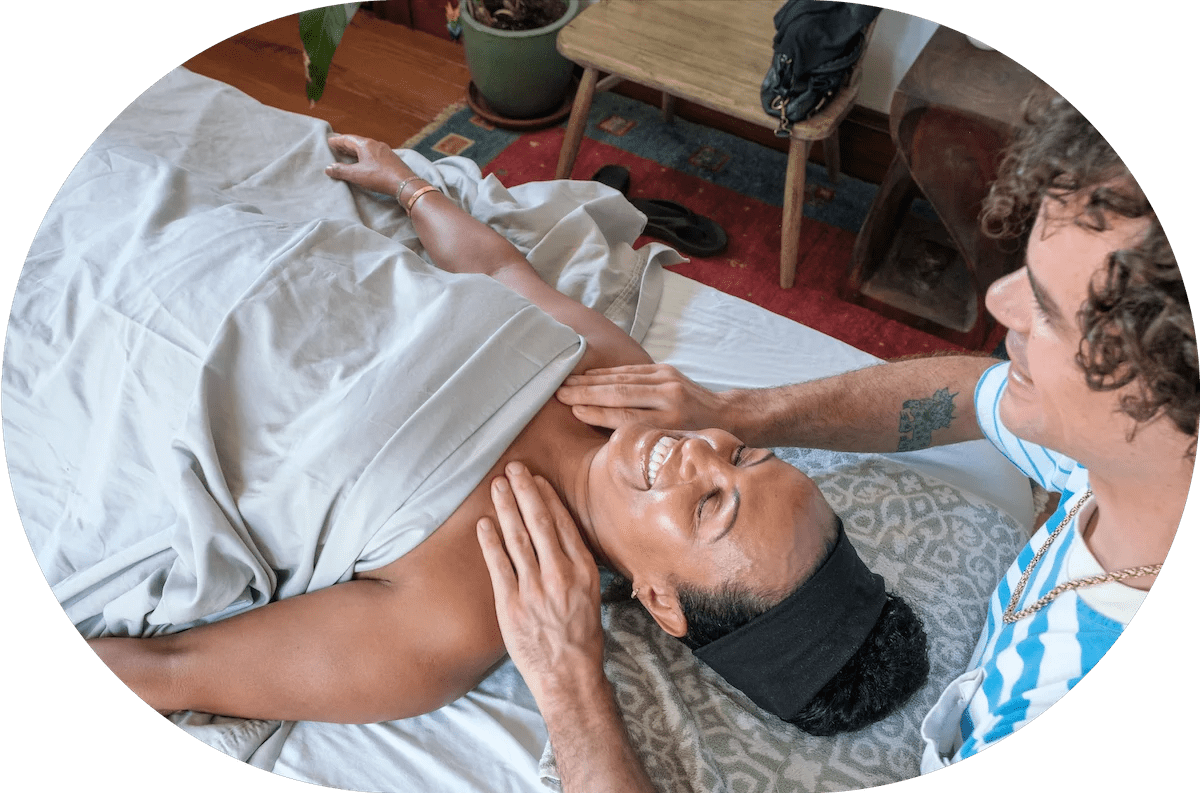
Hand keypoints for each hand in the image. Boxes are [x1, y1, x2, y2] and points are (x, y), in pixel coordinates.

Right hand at [325, 134, 416, 196]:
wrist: (405, 183)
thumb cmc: (380, 177)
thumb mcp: (357, 175)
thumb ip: (341, 171)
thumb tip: (328, 168)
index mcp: (365, 144)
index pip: (347, 139)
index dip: (337, 141)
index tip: (329, 141)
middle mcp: (376, 144)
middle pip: (357, 142)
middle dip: (346, 145)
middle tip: (336, 147)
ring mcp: (385, 150)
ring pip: (367, 148)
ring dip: (356, 150)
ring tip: (348, 154)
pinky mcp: (391, 159)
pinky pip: (374, 153)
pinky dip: (366, 155)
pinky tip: (365, 161)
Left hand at [476, 462, 604, 703]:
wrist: (568, 675)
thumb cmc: (580, 636)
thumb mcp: (591, 595)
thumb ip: (575, 565)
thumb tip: (560, 537)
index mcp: (583, 570)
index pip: (562, 524)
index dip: (547, 498)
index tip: (536, 480)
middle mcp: (560, 575)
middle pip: (539, 522)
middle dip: (525, 491)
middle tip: (513, 468)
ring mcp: (535, 589)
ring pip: (517, 538)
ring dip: (506, 508)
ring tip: (497, 486)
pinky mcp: (512, 605)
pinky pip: (499, 566)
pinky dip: (491, 542)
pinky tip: (485, 523)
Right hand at [556, 363, 726, 430]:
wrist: (724, 413)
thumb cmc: (694, 438)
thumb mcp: (675, 447)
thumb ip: (646, 442)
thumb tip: (609, 441)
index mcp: (672, 421)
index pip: (627, 416)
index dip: (598, 413)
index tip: (574, 411)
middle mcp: (670, 396)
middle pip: (621, 392)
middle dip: (587, 393)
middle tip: (560, 393)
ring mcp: (668, 379)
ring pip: (622, 378)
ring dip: (591, 380)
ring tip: (566, 383)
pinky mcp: (664, 369)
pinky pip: (630, 370)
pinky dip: (606, 373)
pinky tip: (588, 375)